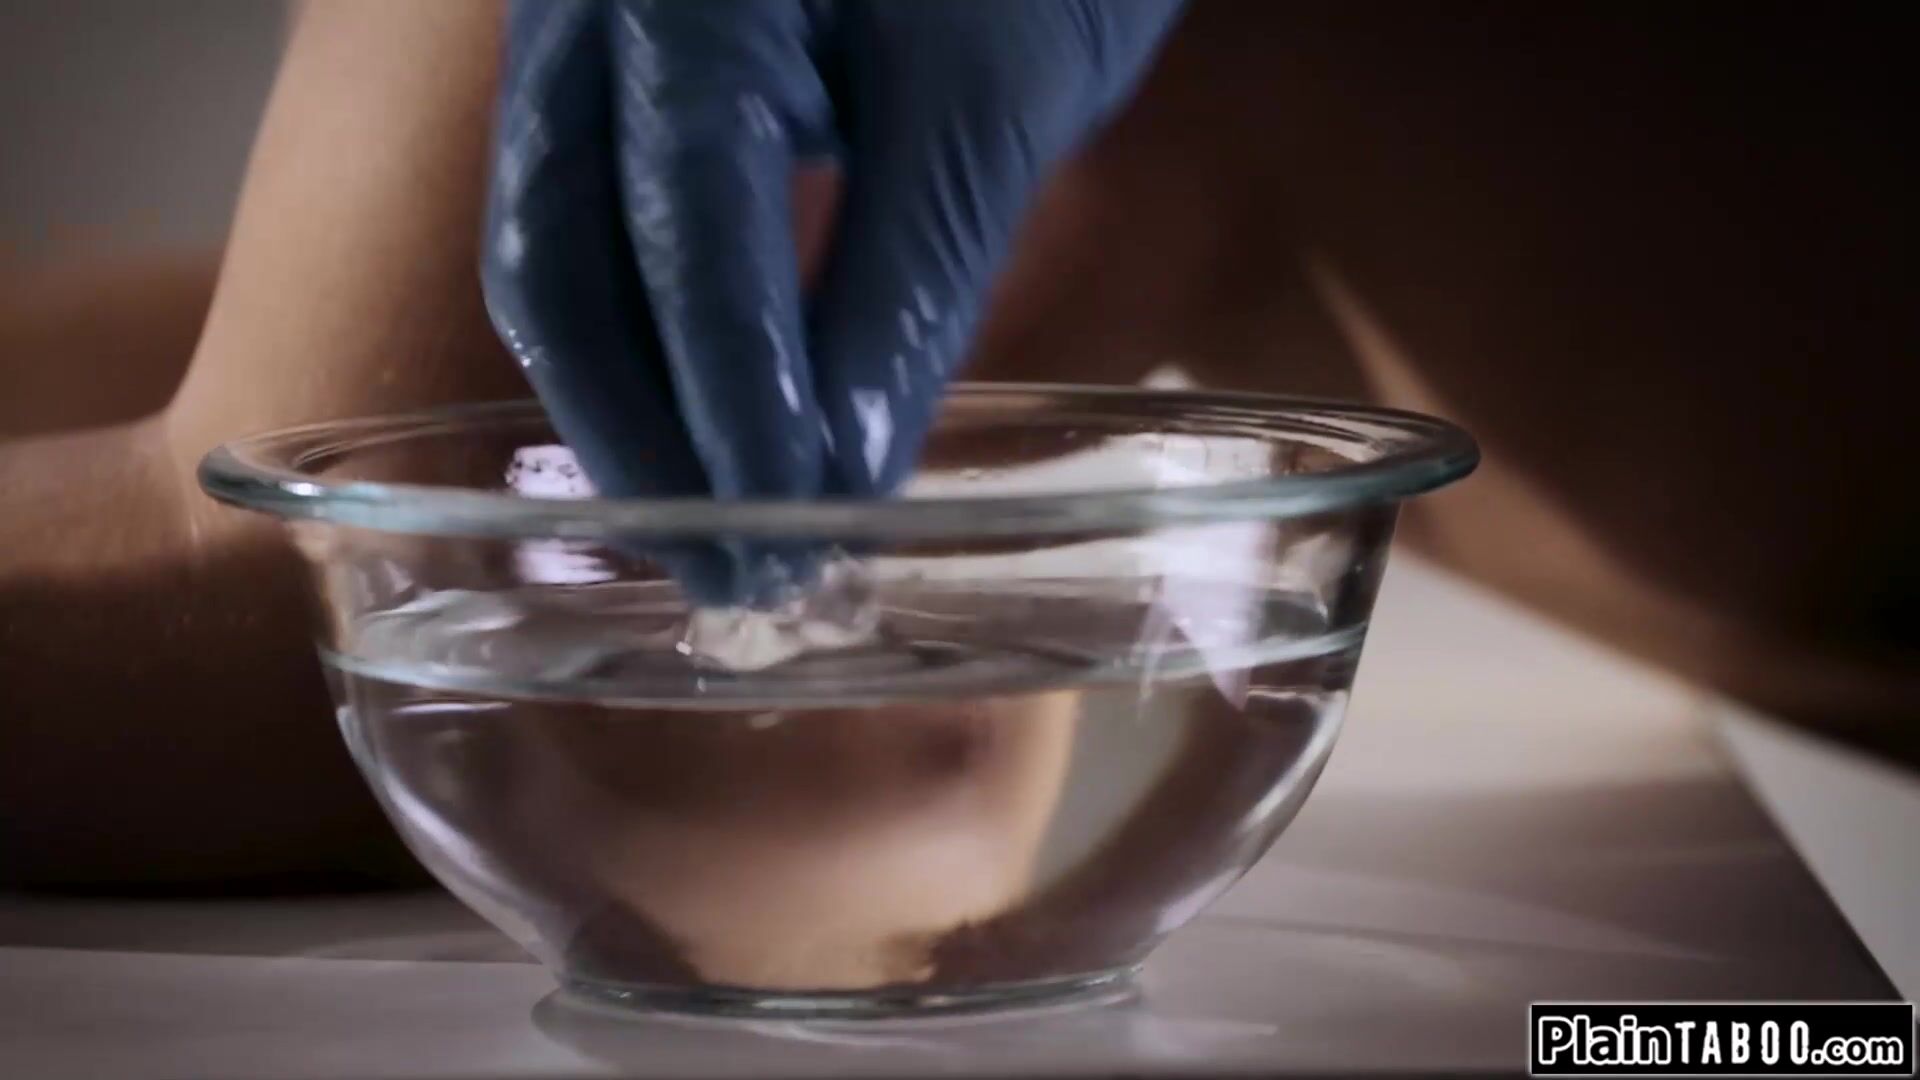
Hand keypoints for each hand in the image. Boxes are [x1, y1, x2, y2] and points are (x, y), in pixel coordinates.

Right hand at [481, 0, 1183, 603]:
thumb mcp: (990, 100)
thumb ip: (909, 283)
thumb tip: (840, 478)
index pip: (682, 225)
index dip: (727, 400)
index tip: (786, 534)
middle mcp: (590, 7)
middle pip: (561, 259)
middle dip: (642, 438)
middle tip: (736, 576)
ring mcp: (586, 37)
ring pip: (562, 258)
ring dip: (634, 411)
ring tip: (721, 534)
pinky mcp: (620, 79)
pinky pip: (598, 231)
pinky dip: (651, 346)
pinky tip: (705, 431)